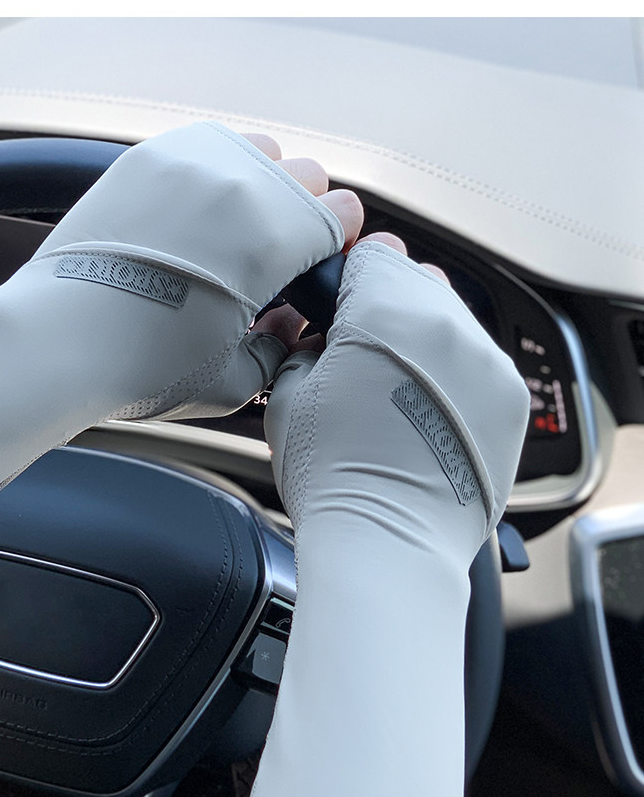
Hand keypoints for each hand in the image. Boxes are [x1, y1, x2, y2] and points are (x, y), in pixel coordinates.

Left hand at [19, 122, 363, 421]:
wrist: (60, 341)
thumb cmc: (144, 368)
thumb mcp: (234, 381)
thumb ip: (281, 347)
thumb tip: (291, 325)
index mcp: (275, 236)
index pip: (343, 211)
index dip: (337, 244)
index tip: (317, 266)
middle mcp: (240, 184)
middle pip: (306, 174)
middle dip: (304, 212)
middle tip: (276, 254)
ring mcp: (191, 162)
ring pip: (258, 149)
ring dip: (261, 183)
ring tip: (234, 228)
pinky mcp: (146, 158)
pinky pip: (205, 145)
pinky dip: (213, 171)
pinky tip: (193, 214)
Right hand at [264, 231, 529, 553]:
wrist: (387, 540)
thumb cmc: (334, 475)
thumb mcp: (287, 393)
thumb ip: (307, 344)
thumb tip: (324, 336)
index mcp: (387, 312)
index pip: (376, 255)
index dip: (352, 280)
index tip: (344, 306)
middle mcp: (448, 325)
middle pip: (420, 282)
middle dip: (390, 307)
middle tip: (364, 354)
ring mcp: (487, 363)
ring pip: (455, 322)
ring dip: (426, 341)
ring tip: (397, 392)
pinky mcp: (511, 400)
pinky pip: (481, 363)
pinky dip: (456, 377)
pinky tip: (428, 414)